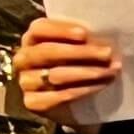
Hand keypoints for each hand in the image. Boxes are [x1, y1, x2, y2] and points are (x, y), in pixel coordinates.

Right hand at [13, 16, 120, 133]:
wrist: (75, 105)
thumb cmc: (76, 67)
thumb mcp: (76, 49)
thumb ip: (80, 40)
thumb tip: (99, 34)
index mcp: (31, 38)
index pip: (40, 29)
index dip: (61, 30)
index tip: (84, 34)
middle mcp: (23, 59)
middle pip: (49, 52)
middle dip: (81, 52)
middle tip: (107, 53)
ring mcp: (25, 82)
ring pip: (56, 75)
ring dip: (88, 72)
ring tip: (110, 71)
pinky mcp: (32, 103)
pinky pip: (60, 95)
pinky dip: (83, 90)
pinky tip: (100, 86)